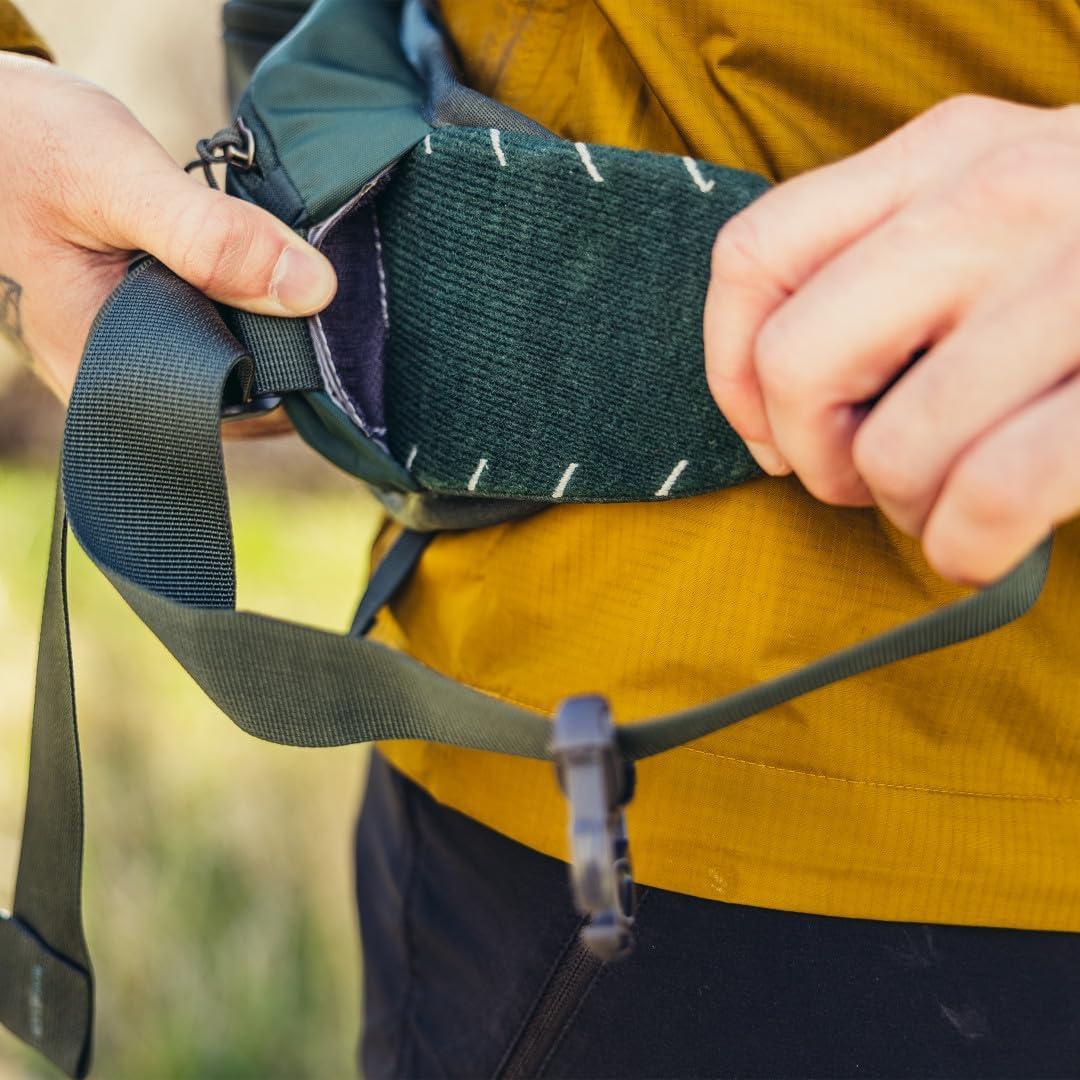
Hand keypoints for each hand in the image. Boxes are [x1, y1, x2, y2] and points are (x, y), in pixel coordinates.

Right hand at [0, 53, 335, 421]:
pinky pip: (211, 331)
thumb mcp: (116, 178)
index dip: (288, 385)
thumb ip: (208, 237)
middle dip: (286, 356)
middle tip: (319, 298)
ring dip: (269, 328)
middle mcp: (114, 375)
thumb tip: (312, 291)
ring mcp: (126, 352)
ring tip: (293, 280)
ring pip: (226, 364)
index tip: (327, 338)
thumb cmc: (24, 144)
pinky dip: (245, 306)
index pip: (225, 415)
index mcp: (101, 369)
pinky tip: (261, 272)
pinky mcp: (141, 322)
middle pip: (231, 395)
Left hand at [705, 94, 1079, 583]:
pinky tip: (982, 540)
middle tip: (858, 473)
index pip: (754, 255)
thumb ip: (885, 261)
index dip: (728, 366)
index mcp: (946, 154)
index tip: (770, 424)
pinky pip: (987, 499)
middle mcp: (1002, 199)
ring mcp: (1076, 286)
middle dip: (808, 452)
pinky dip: (962, 549)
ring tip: (950, 494)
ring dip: (905, 509)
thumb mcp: (995, 209)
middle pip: (793, 360)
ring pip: (892, 452)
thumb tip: (764, 392)